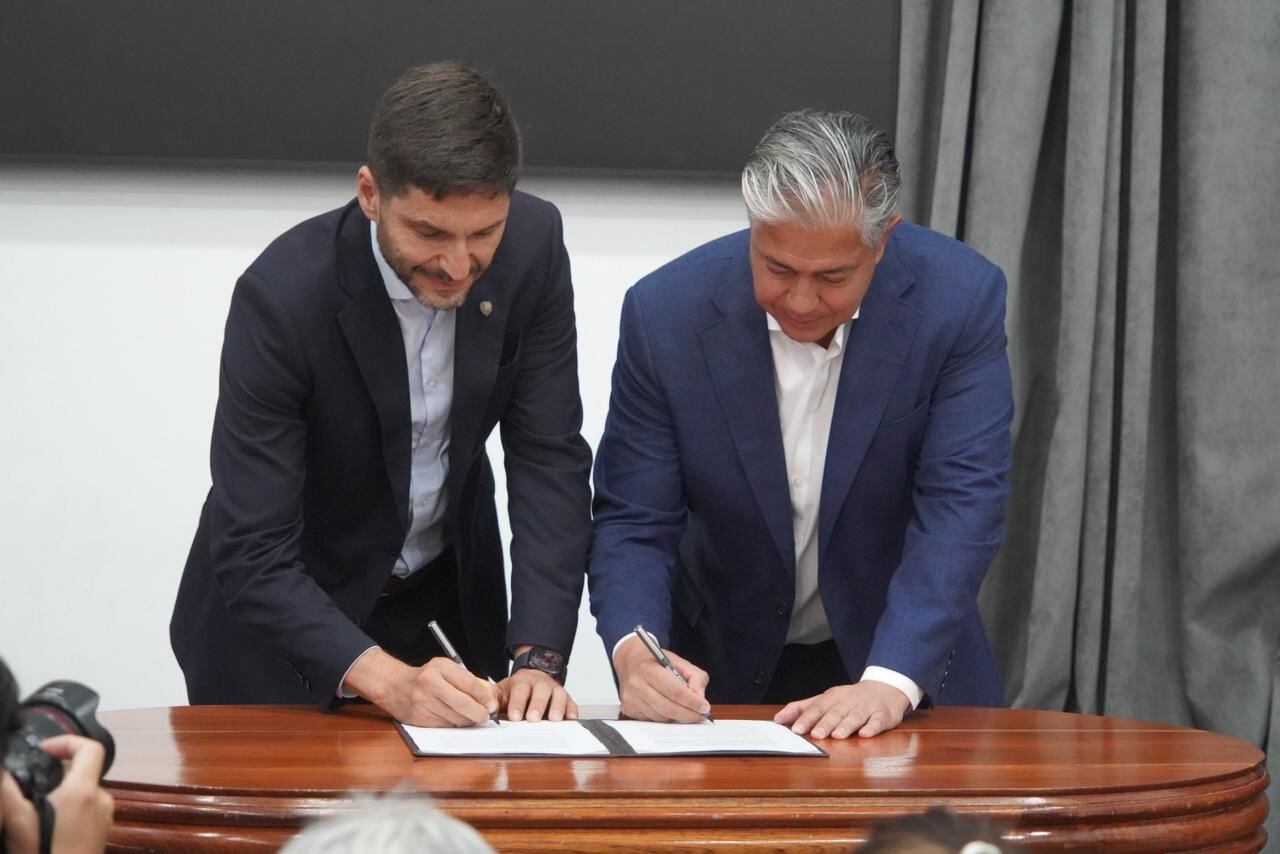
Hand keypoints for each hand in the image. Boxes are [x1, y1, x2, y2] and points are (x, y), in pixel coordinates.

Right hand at [0, 734, 113, 853]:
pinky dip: (69, 808)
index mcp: (85, 791)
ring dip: (61, 792)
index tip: (42, 751)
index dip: (66, 741)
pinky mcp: (103, 831)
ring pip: (84, 791)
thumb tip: (3, 769)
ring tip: (34, 810)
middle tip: (29, 785)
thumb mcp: (17, 823)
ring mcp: (106, 816)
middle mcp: (102, 799)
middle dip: (56, 772)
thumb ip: (9, 790)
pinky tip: (47, 826)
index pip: (90, 748)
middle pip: (84, 770)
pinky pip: (87, 808)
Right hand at [345, 648, 497, 726]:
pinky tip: (455, 719)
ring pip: (454, 717)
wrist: (394, 686)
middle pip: (463, 703)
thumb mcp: (445, 670)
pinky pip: (444, 725)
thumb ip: (466, 680)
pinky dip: (454, 724)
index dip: (483, 697)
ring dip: (467, 720)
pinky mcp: (418, 717)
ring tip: (471, 717)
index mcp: (439, 667)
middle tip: (486, 716)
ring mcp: (422, 701)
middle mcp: (429, 683)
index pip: (468, 683)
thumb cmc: (425, 677)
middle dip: (479, 713)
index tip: (491, 704)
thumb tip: (490, 698)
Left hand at [499, 668, 577, 721]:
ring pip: (558, 695)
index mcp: (522, 682)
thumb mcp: (502, 691)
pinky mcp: (566, 698)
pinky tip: (571, 719)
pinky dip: (572, 711)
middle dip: (537, 705)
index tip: (515, 717)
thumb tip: (489, 707)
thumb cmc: (516, 690)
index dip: (517, 703)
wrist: (533, 677)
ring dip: (557, 707)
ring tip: (554, 719)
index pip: (520, 690)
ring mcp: (555, 690)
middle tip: (533, 718)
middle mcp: (540, 684)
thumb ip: (493, 699)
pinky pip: (572, 703)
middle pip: (541, 691)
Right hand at [613, 635, 709, 721]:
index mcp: (649, 669)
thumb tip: (700, 698)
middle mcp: (637, 685)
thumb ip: (695, 677)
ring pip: (662, 717)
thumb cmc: (656, 661)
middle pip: (668, 708)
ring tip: (686, 710)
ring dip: (678, 717)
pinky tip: (670, 709)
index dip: (692, 701)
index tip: (704, 707)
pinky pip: (653, 720)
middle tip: (700, 714)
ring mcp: (631, 699)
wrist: (631, 661)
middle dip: (689, 714)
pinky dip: (666, 718)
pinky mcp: (629, 710)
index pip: (675, 690)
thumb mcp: (678, 661)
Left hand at [774, 680, 911, 738]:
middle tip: (815, 734)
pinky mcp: (882, 715)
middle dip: (825, 723)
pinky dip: (871, 728)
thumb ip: (802, 708)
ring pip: (855, 717)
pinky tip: (865, 734)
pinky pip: (877, 721)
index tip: (795, 729)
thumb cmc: (849, 698)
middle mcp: (848, 701)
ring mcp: (866, 707)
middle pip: (835, 713)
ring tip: (837, 735)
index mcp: (832, 697)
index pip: (817, 708)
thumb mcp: (825, 699)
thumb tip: (778, 718)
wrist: (884, 688)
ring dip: (846, 726)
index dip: (806, 718)